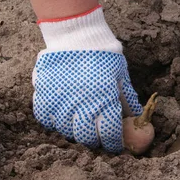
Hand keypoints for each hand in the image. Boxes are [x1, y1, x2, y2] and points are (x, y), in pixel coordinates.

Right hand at [32, 6, 142, 152]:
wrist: (77, 34)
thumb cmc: (103, 54)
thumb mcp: (121, 75)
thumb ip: (127, 98)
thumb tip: (136, 117)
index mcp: (105, 101)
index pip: (109, 134)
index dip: (113, 143)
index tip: (114, 145)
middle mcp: (82, 105)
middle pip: (86, 137)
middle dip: (94, 140)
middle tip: (97, 136)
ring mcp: (60, 102)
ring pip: (65, 130)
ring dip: (74, 131)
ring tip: (79, 124)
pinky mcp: (44, 96)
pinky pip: (46, 119)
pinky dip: (54, 121)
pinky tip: (62, 115)